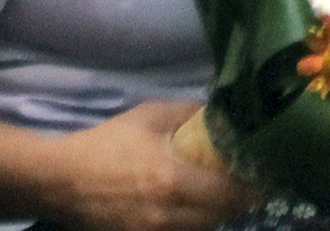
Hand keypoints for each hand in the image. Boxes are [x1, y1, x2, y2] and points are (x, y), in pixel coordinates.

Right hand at [45, 100, 256, 230]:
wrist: (57, 180)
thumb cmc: (107, 144)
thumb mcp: (151, 116)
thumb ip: (192, 113)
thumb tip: (225, 112)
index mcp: (172, 182)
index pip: (231, 194)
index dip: (256, 186)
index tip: (272, 173)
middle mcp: (166, 215)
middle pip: (223, 217)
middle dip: (242, 201)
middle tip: (253, 181)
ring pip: (204, 230)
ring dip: (220, 214)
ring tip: (228, 194)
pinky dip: (195, 224)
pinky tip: (198, 208)